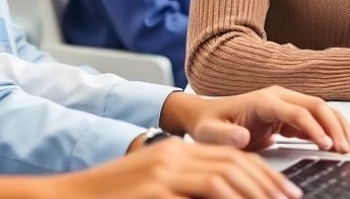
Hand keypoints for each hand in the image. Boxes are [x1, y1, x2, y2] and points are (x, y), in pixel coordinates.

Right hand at [48, 138, 302, 198]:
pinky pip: (205, 189)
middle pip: (235, 162)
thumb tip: (222, 196)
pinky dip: (231, 197)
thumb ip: (184, 192)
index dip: (263, 175)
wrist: (64, 198)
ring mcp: (164, 169)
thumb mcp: (153, 192)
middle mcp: (173, 156)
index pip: (231, 158)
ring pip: (226, 174)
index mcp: (174, 155)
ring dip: (257, 191)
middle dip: (269, 183)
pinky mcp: (156, 185)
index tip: (285, 193)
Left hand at [159, 88, 349, 153]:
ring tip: (347, 147)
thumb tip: (244, 136)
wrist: (205, 117)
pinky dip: (330, 129)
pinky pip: (315, 119)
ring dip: (336, 126)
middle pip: (315, 106)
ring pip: (320, 110)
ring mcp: (284, 104)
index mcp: (262, 101)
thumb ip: (225, 136)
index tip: (325, 145)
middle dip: (333, 126)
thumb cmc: (209, 124)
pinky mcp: (287, 115)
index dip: (313, 128)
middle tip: (344, 149)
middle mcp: (277, 98)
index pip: (296, 111)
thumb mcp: (210, 133)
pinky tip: (338, 143)